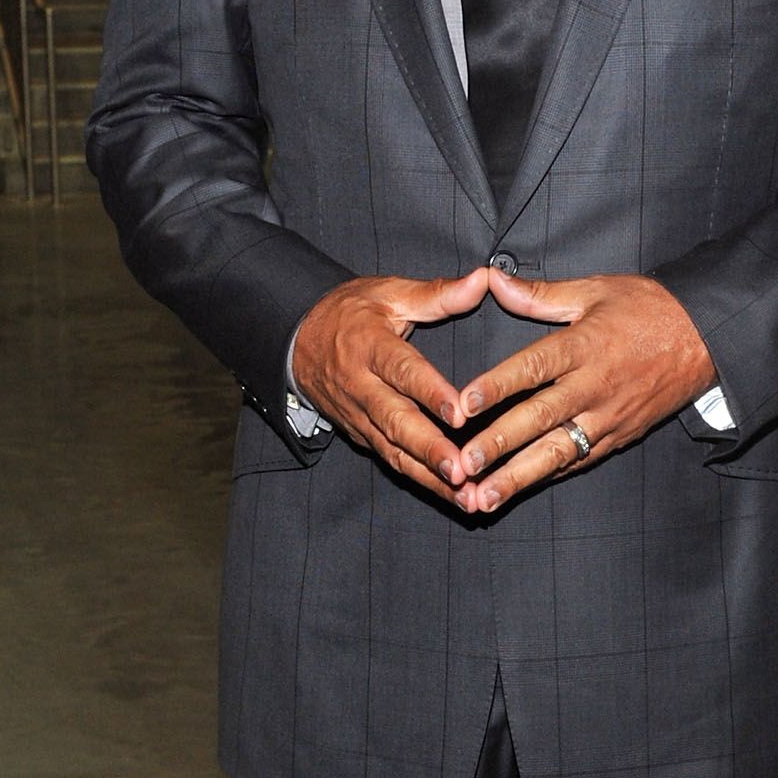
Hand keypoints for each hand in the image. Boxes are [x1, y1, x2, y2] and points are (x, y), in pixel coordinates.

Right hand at [290, 269, 492, 499]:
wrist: (295, 338)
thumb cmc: (350, 312)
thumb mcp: (389, 293)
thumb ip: (438, 294)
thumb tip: (482, 280)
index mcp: (370, 346)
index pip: (402, 371)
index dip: (430, 392)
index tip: (459, 412)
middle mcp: (361, 386)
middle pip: (395, 422)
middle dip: (429, 449)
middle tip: (461, 470)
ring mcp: (358, 416)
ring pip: (393, 451)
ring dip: (429, 478)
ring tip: (465, 496)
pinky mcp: (360, 435)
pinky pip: (391, 461)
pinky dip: (421, 481)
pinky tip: (453, 497)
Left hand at [452, 270, 715, 512]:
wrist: (707, 338)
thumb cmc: (648, 309)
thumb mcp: (595, 290)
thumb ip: (539, 294)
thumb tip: (491, 279)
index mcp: (586, 346)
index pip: (535, 367)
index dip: (498, 385)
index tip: (464, 404)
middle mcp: (595, 386)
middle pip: (541, 419)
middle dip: (500, 445)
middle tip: (464, 466)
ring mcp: (608, 417)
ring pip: (557, 453)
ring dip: (518, 478)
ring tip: (483, 499)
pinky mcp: (619, 437)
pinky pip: (579, 461)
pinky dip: (548, 477)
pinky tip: (518, 492)